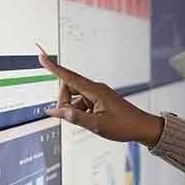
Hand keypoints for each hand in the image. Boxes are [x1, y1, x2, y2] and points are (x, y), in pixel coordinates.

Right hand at [37, 46, 163, 144]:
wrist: (143, 128)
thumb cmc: (124, 126)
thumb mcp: (96, 125)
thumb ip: (74, 117)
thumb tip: (53, 112)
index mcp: (95, 91)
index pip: (69, 77)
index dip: (53, 68)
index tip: (41, 56)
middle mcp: (95, 89)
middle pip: (68, 88)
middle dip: (64, 102)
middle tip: (70, 117)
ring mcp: (98, 95)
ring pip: (75, 98)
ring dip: (73, 110)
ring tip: (88, 123)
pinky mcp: (100, 101)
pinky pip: (83, 104)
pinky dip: (81, 113)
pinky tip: (91, 122)